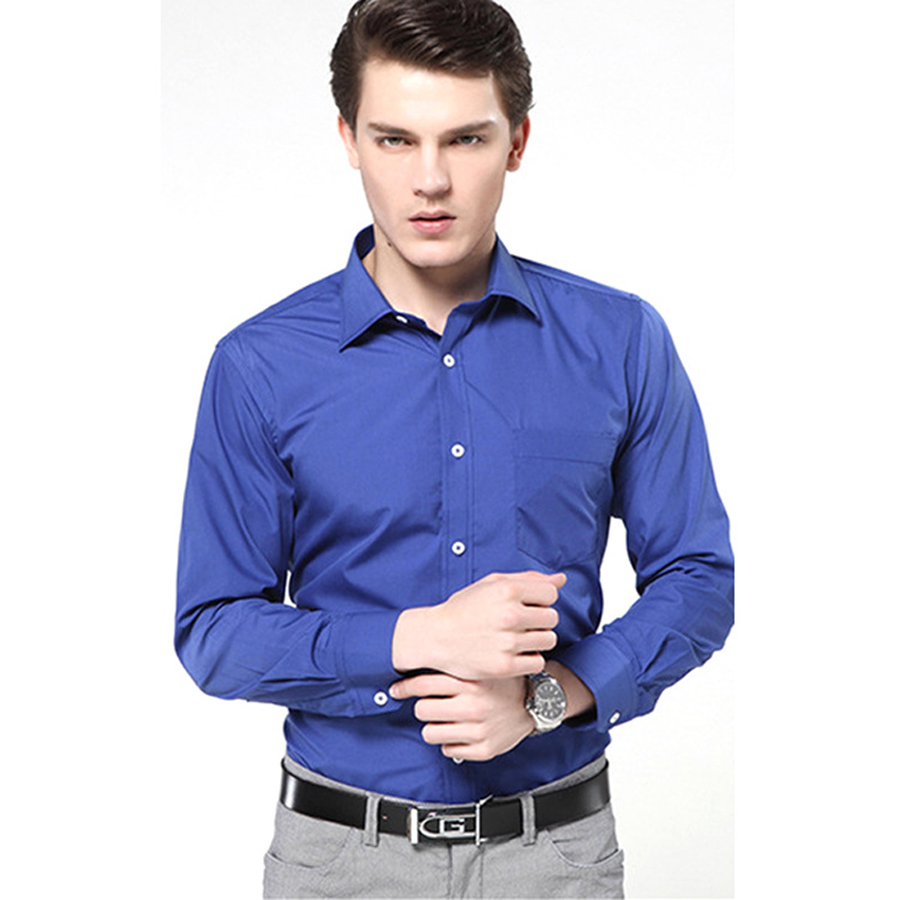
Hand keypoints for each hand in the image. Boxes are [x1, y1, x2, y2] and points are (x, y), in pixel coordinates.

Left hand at [389, 672, 533, 761]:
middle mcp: (473, 706)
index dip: (405, 686)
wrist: (538, 701)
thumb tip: (418, 653)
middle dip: (423, 706)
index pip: (423, 684)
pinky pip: (449, 750)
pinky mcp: (483, 749)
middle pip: (422, 709)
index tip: (397, 689)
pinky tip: (458, 731)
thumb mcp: (481, 663)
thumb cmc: (505, 680)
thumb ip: (454, 660)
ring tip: (443, 719)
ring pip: (430, 733)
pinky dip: (450, 742)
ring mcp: (478, 729)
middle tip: (429, 703)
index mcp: (471, 681)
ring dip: (433, 725)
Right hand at [392, 571, 564, 679]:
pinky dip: (528, 659)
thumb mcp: (492, 584)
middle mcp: (510, 615)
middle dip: (539, 620)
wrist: (436, 636)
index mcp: (508, 590)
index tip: (525, 605)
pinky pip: (538, 662)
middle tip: (519, 623)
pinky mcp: (505, 666)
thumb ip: (528, 579)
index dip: (539, 599)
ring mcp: (508, 642)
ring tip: (516, 638)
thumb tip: (561, 579)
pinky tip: (513, 653)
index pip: (551, 594)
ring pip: (548, 640)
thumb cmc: (465, 608)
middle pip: (552, 618)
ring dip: (536, 640)